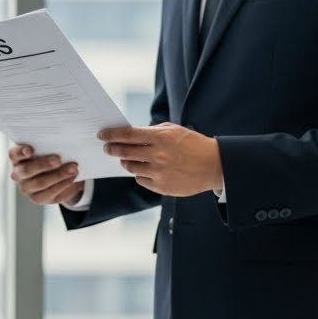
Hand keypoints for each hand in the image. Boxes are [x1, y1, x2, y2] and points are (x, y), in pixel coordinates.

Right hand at [8, 144, 83, 204]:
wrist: (55, 174)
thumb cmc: (49, 156)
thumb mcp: (47, 149)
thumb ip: (50, 146)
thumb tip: (65, 145)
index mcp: (17, 159)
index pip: (14, 154)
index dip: (21, 152)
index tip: (30, 150)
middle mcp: (18, 174)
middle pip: (27, 170)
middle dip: (43, 164)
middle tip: (58, 159)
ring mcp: (27, 188)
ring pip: (41, 183)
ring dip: (59, 175)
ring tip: (74, 169)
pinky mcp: (38, 198)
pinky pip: (51, 193)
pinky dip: (64, 185)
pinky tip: (74, 179)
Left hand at [99, 123, 222, 196]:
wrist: (215, 166)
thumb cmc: (193, 145)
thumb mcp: (174, 131)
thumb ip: (151, 132)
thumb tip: (128, 135)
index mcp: (161, 138)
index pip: (128, 135)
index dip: (112, 135)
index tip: (102, 135)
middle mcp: (158, 155)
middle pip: (124, 152)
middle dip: (112, 149)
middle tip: (107, 148)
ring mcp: (159, 173)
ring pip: (130, 167)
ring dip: (126, 162)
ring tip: (129, 158)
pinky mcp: (161, 187)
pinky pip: (140, 179)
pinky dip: (140, 174)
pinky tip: (148, 170)